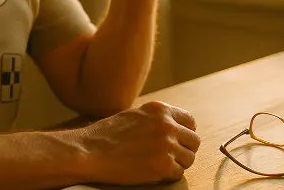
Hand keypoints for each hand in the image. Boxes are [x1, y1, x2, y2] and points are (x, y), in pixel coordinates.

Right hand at [77, 101, 199, 183]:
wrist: (89, 151)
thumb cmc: (106, 135)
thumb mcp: (134, 115)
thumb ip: (156, 119)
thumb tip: (174, 127)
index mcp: (160, 110)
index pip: (190, 121)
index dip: (185, 133)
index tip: (179, 141)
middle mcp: (167, 125)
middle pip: (194, 141)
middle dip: (184, 150)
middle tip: (169, 156)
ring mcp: (167, 145)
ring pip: (189, 159)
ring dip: (177, 163)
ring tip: (158, 164)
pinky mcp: (163, 166)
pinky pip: (178, 173)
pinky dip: (168, 175)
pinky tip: (153, 171)